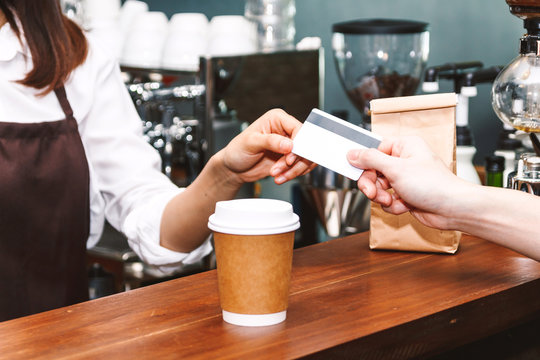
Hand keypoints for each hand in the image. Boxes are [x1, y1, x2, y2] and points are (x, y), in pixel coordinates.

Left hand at [220, 109, 314, 185]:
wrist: (234, 168)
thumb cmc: (237, 150)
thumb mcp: (250, 143)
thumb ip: (270, 141)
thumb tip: (288, 144)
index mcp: (277, 119)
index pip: (298, 128)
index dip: (298, 144)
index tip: (290, 158)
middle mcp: (286, 130)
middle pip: (305, 145)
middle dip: (295, 160)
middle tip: (283, 167)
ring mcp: (289, 146)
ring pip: (305, 158)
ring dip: (293, 170)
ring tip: (277, 174)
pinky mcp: (290, 159)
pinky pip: (301, 167)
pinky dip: (293, 174)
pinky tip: (280, 177)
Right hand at [347, 136, 470, 229]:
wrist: (452, 210)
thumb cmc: (434, 185)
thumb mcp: (395, 169)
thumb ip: (370, 159)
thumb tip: (353, 153)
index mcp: (404, 146)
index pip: (374, 150)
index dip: (364, 162)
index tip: (356, 170)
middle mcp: (404, 161)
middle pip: (373, 170)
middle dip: (372, 185)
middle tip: (373, 192)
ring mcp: (404, 179)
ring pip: (378, 187)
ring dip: (382, 197)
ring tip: (392, 200)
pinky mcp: (406, 194)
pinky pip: (387, 199)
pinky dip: (392, 205)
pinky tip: (404, 205)